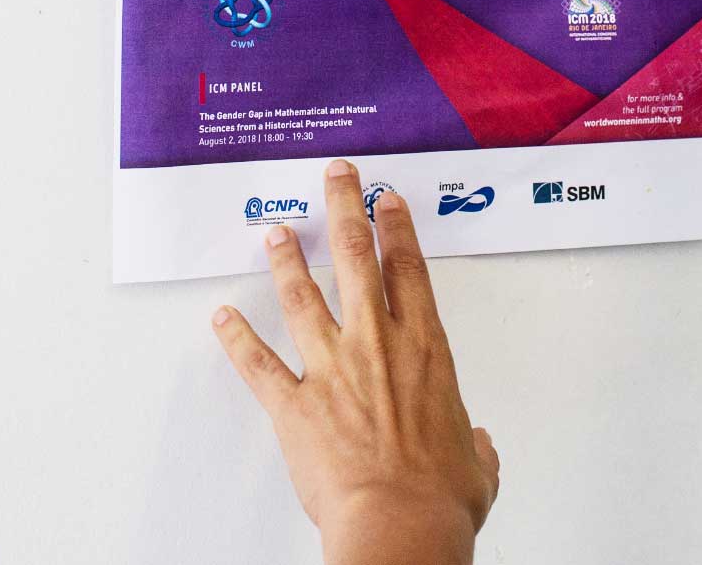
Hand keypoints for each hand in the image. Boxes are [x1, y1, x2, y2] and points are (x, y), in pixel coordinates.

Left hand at [212, 161, 498, 564]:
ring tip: (275, 231)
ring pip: (303, 297)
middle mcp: (377, 345)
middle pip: (357, 258)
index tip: (388, 201)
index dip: (397, 227)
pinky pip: (258, 364)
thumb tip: (478, 447)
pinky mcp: (295, 404)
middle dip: (345, 209)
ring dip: (287, 260)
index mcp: (426, 350)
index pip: (410, 269)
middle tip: (338, 177)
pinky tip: (222, 317)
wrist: (401, 524)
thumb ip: (475, 445)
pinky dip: (236, 339)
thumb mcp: (476, 463)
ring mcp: (332, 369)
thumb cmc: (440, 497)